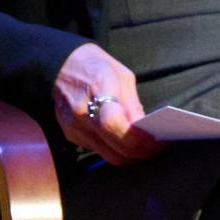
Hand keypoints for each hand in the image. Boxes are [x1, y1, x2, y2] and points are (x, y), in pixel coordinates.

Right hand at [53, 42, 162, 165]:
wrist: (60, 64)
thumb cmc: (95, 65)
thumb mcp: (122, 76)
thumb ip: (133, 105)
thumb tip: (145, 130)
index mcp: (97, 90)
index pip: (116, 126)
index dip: (140, 139)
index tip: (159, 142)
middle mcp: (81, 113)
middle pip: (115, 148)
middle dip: (141, 152)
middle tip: (158, 149)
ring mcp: (73, 127)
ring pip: (109, 155)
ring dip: (130, 155)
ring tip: (146, 149)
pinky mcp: (70, 134)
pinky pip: (99, 150)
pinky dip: (115, 150)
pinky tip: (125, 143)